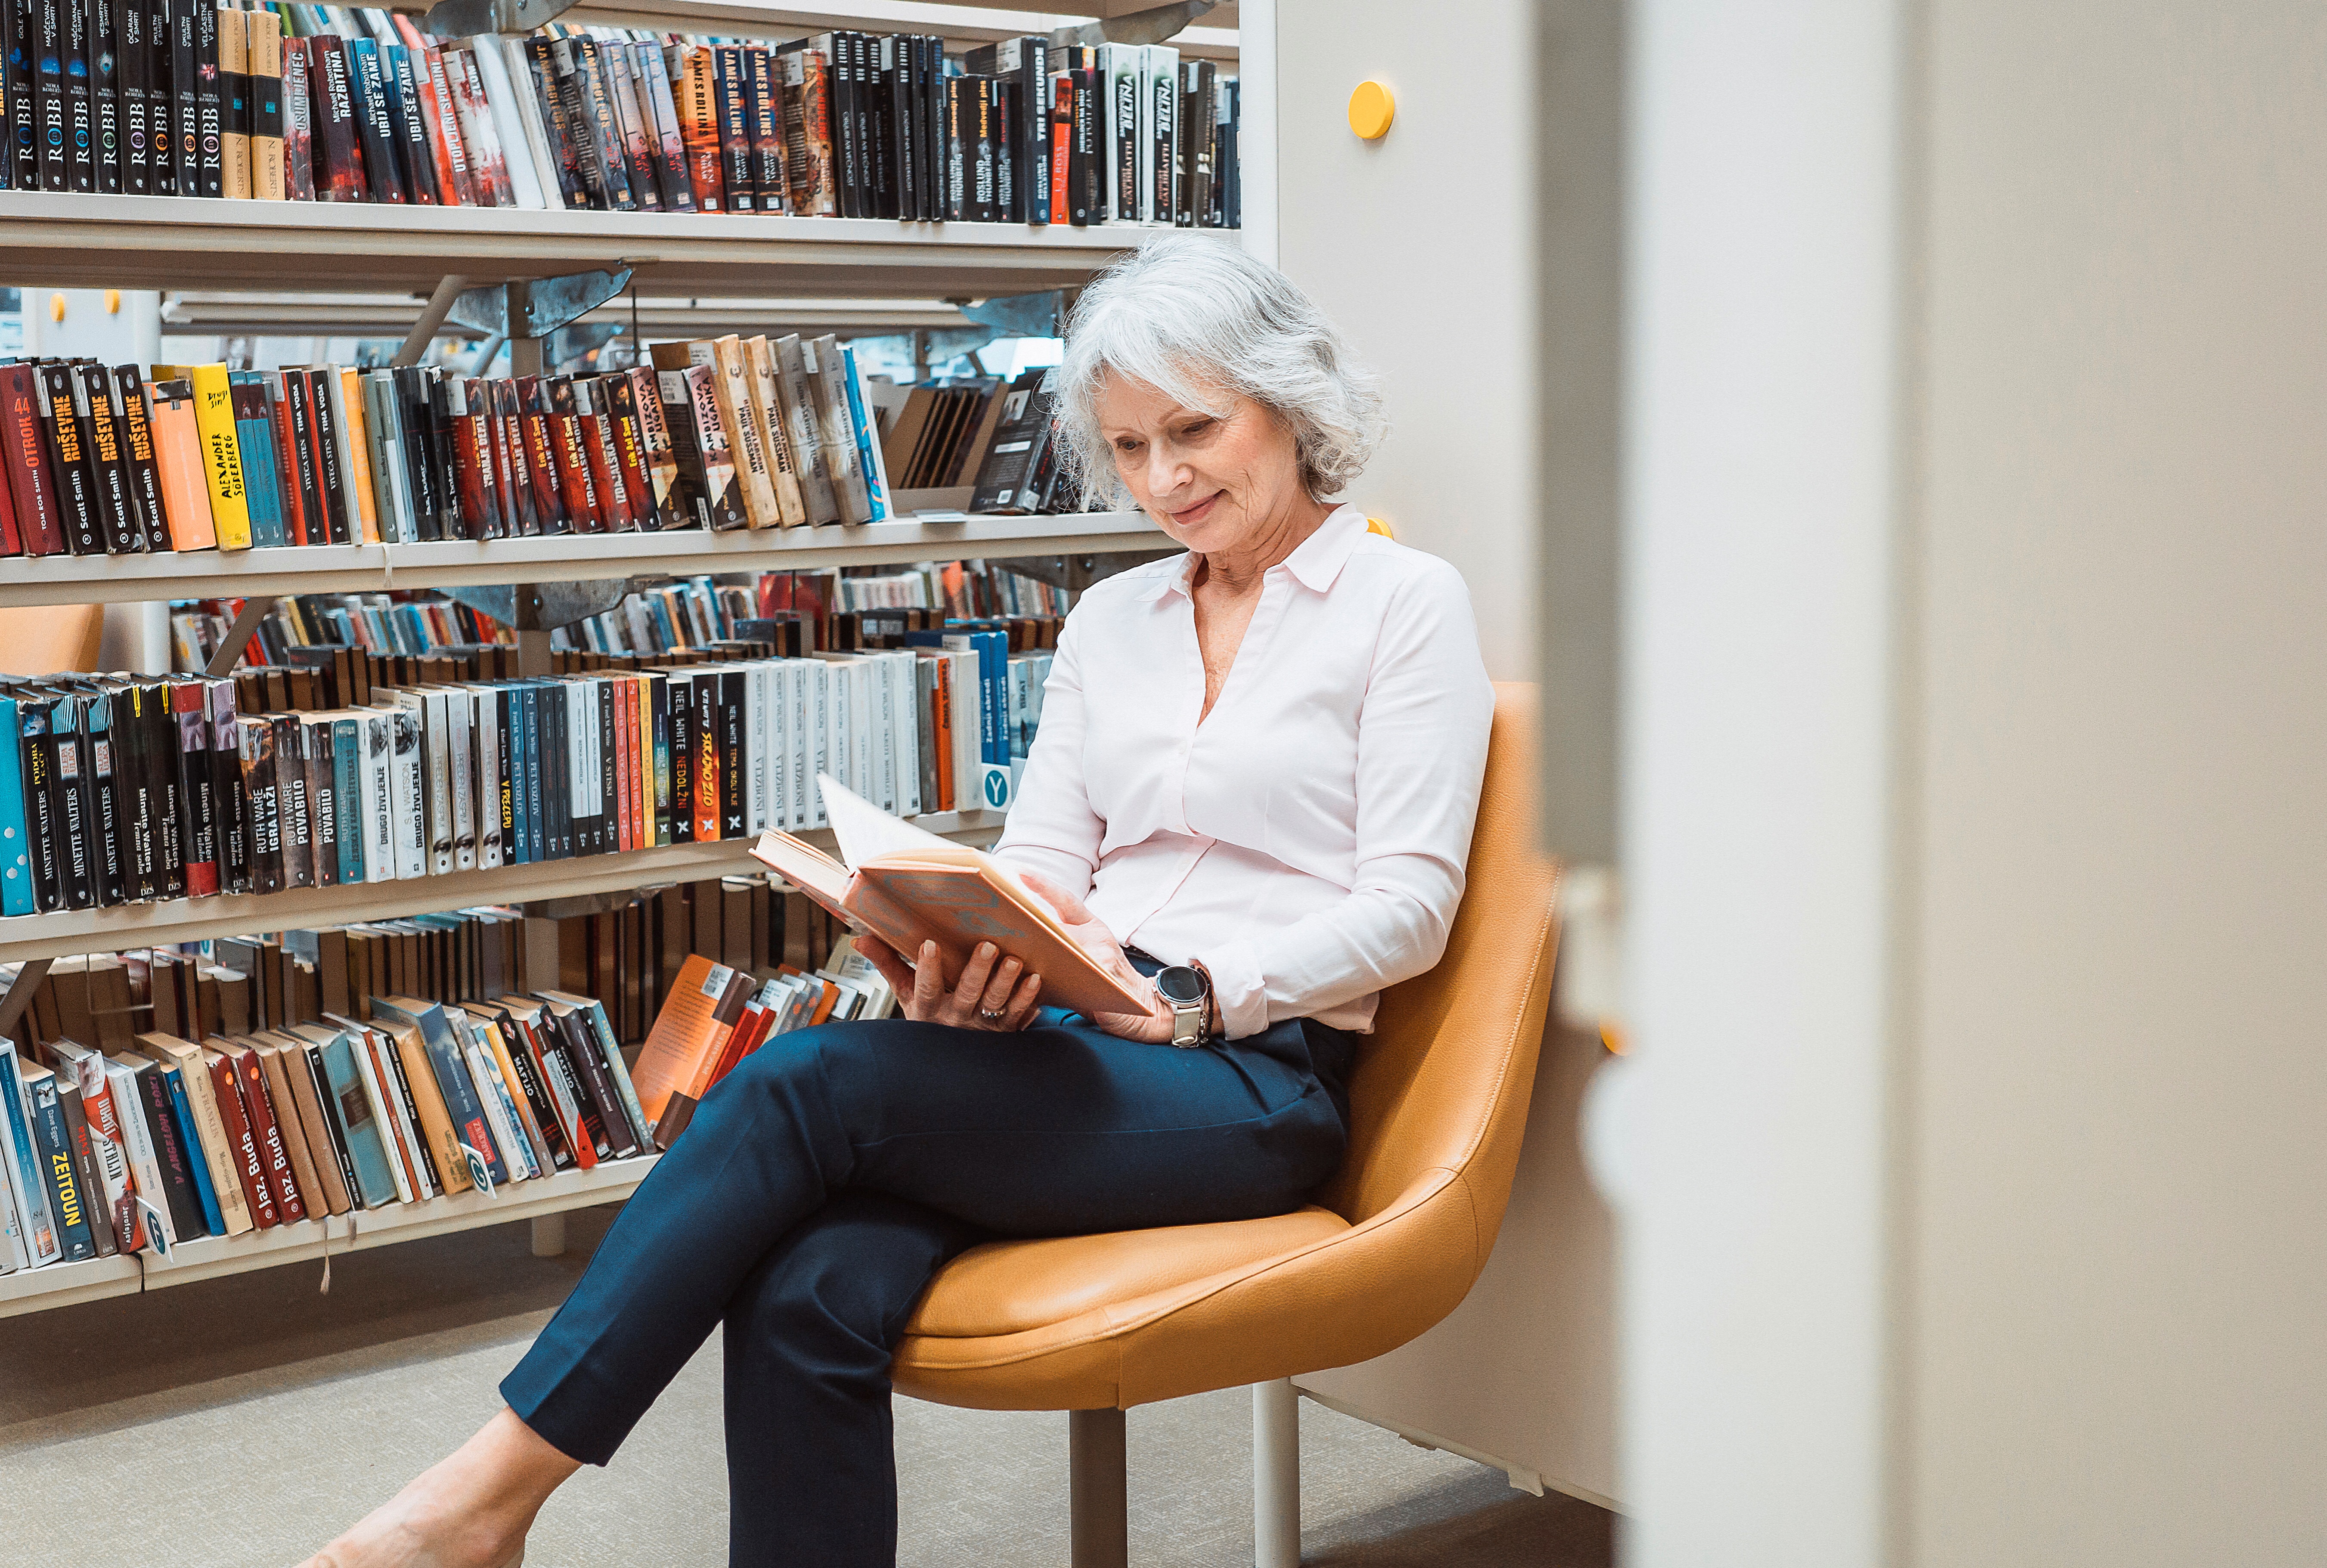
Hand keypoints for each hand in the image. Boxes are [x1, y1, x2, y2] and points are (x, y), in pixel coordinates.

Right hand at [857, 936, 1043, 1031]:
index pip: (925, 989)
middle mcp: (955, 1019)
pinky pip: (1017, 1017)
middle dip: (977, 971)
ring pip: (995, 1005)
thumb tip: (860, 937)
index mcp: (928, 1009)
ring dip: (1006, 984)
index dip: (926, 968)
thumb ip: (888, 964)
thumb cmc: (928, 1020)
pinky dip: (1026, 1000)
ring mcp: (981, 1029)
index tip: (929, 943)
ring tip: (1015, 962)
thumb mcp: (905, 995)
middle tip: (988, 946)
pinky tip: (1035, 982)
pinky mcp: (1003, 1032)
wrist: (948, 1064)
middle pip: (967, 995)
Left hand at [1016, 871, 1174, 1043]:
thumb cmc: (1110, 985)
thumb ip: (1063, 945)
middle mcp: (1098, 936)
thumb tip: (1018, 942)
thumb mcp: (1089, 958)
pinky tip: (1020, 983)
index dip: (1042, 885)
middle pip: (1056, 920)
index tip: (1017, 873)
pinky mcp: (1102, 976)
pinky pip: (1067, 973)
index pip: (1066, 899)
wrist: (1145, 1011)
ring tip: (1000, 944)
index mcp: (1093, 927)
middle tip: (996, 910)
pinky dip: (1042, 979)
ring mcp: (1101, 954)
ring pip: (1059, 944)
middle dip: (1026, 916)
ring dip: (1029, 947)